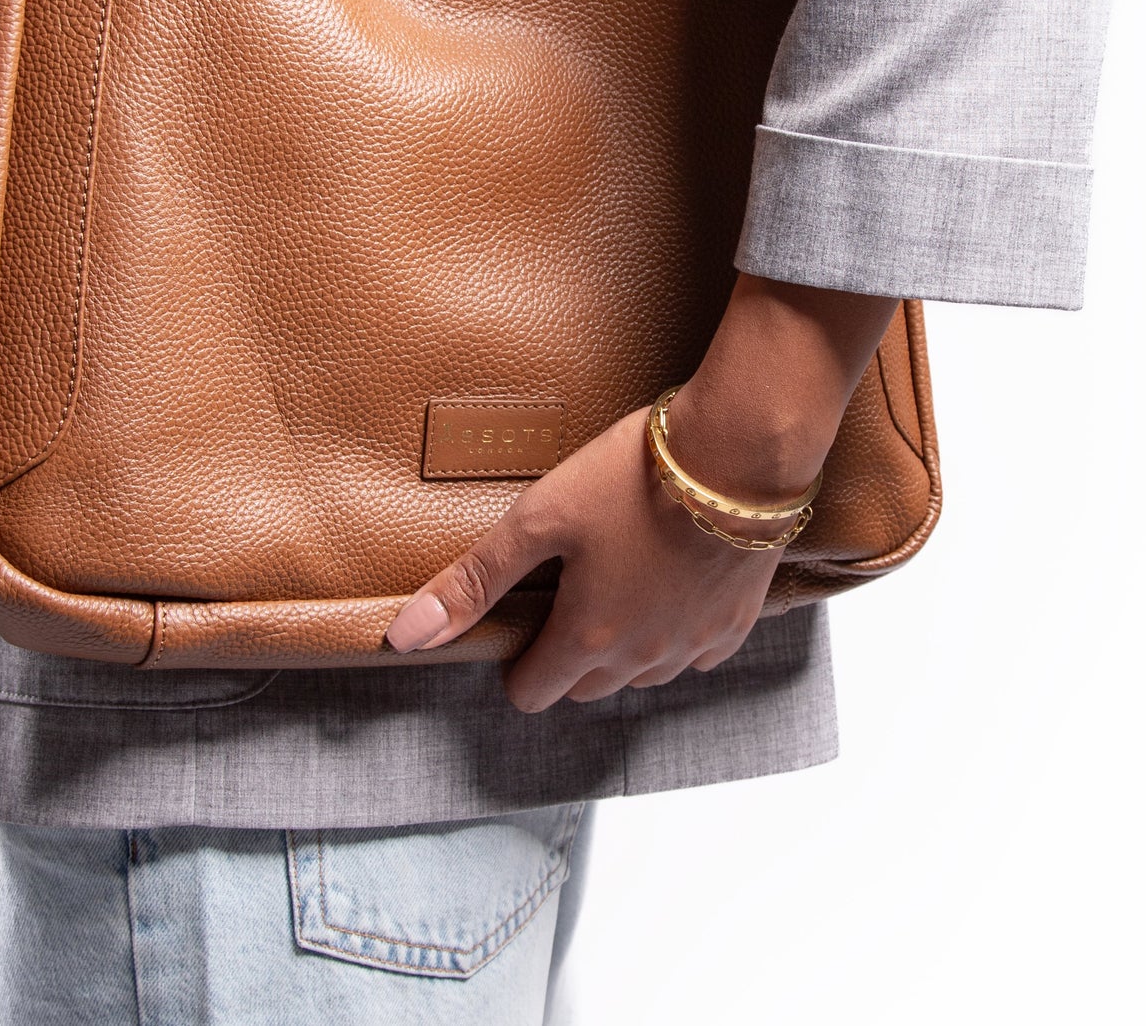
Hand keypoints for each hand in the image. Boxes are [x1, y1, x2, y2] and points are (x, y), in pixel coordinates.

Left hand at [384, 274, 900, 710]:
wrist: (738, 451)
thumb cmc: (636, 477)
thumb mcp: (540, 518)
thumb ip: (474, 581)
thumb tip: (406, 637)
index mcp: (588, 640)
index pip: (531, 693)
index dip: (516, 657)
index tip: (524, 610)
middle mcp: (642, 660)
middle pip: (585, 685)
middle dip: (568, 650)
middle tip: (569, 582)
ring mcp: (694, 646)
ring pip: (641, 672)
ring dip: (624, 641)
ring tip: (621, 572)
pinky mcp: (736, 623)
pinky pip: (694, 652)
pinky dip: (677, 629)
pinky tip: (671, 578)